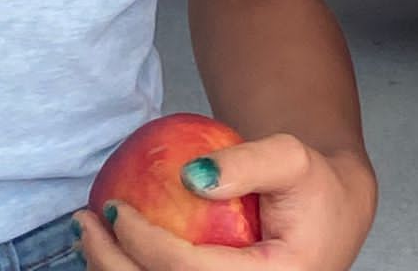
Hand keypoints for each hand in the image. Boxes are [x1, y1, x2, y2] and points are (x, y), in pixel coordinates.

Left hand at [75, 133, 374, 270]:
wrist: (331, 218)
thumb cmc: (312, 186)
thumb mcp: (293, 158)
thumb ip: (249, 163)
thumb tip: (191, 176)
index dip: (145, 245)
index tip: (114, 209)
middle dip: (114, 268)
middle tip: (85, 224)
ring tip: (88, 240)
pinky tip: (110, 252)